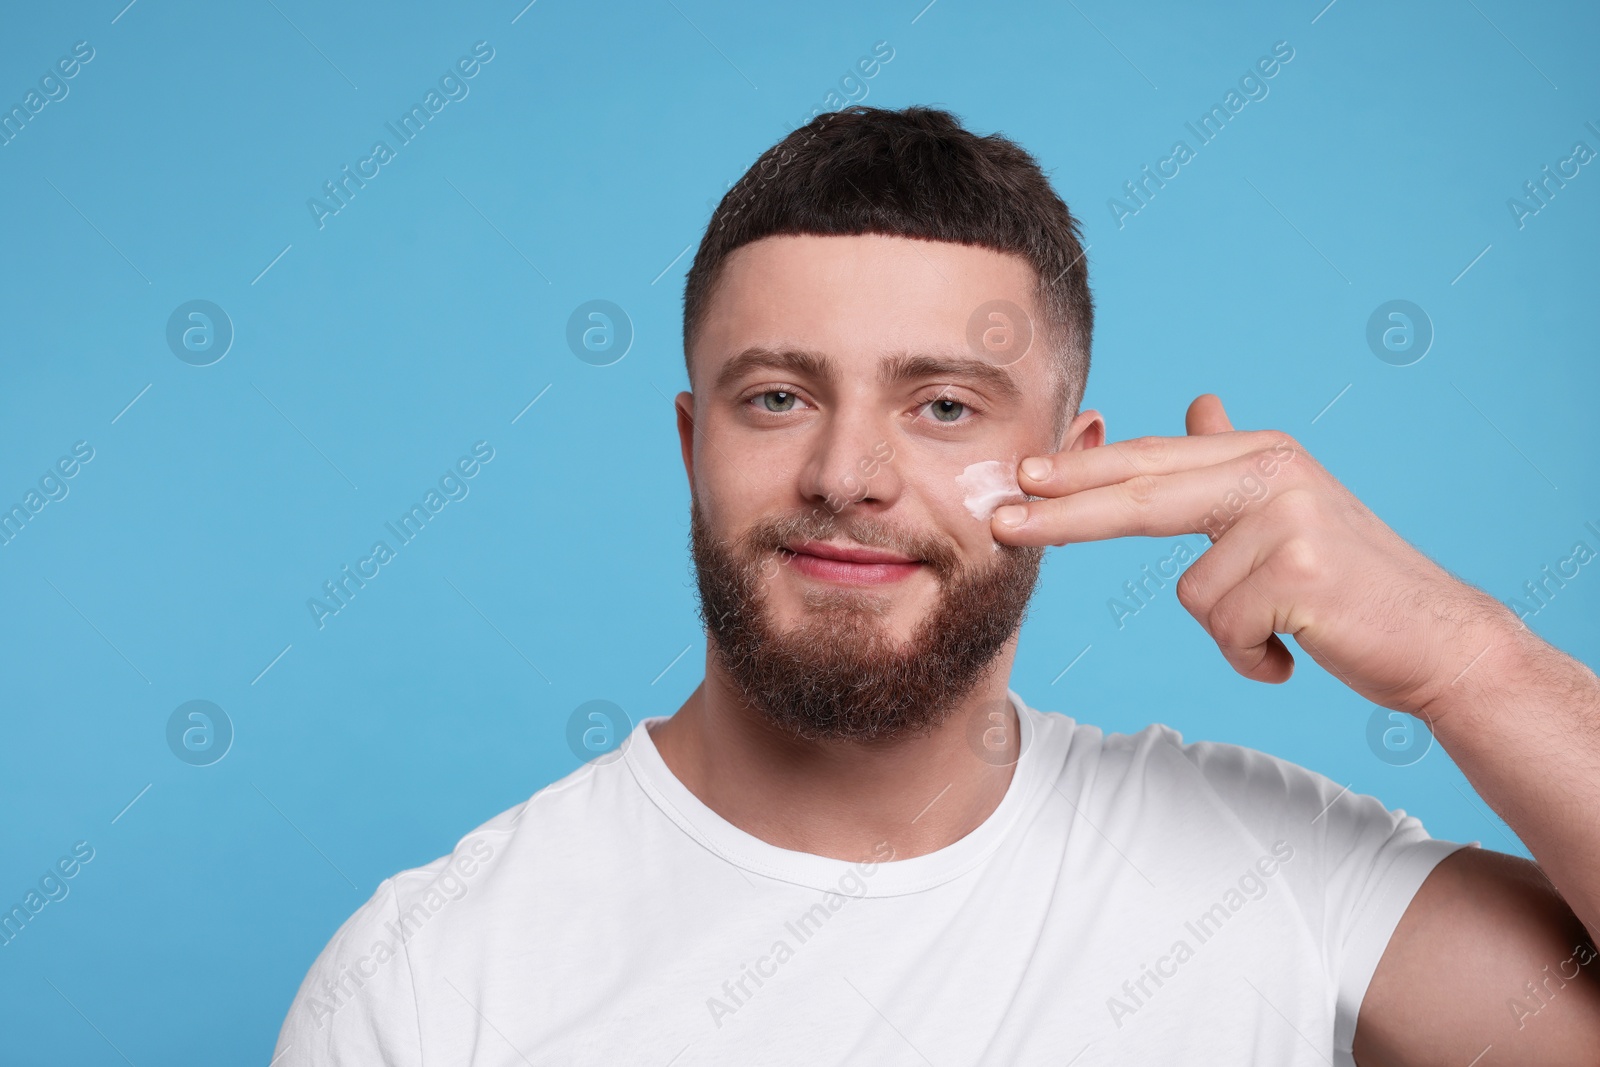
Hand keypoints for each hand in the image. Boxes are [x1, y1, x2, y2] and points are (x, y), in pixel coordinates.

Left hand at [990, 394, 1516, 718]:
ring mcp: (1289, 517)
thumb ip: (1232, 462)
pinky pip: (1229, 631)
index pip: (1150, 462)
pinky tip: (1298, 647)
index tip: (1019, 477)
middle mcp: (1274, 472)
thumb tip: (1199, 404)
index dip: (1080, 473)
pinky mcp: (1301, 570)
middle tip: (1001, 523)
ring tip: (1286, 626)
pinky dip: (1256, 657)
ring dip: (1232, 631)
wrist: (1438, 639)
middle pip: (1142, 497)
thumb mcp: (1289, 508)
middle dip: (1064, 514)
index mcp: (1261, 455)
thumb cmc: (1350, 583)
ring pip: (1193, 594)